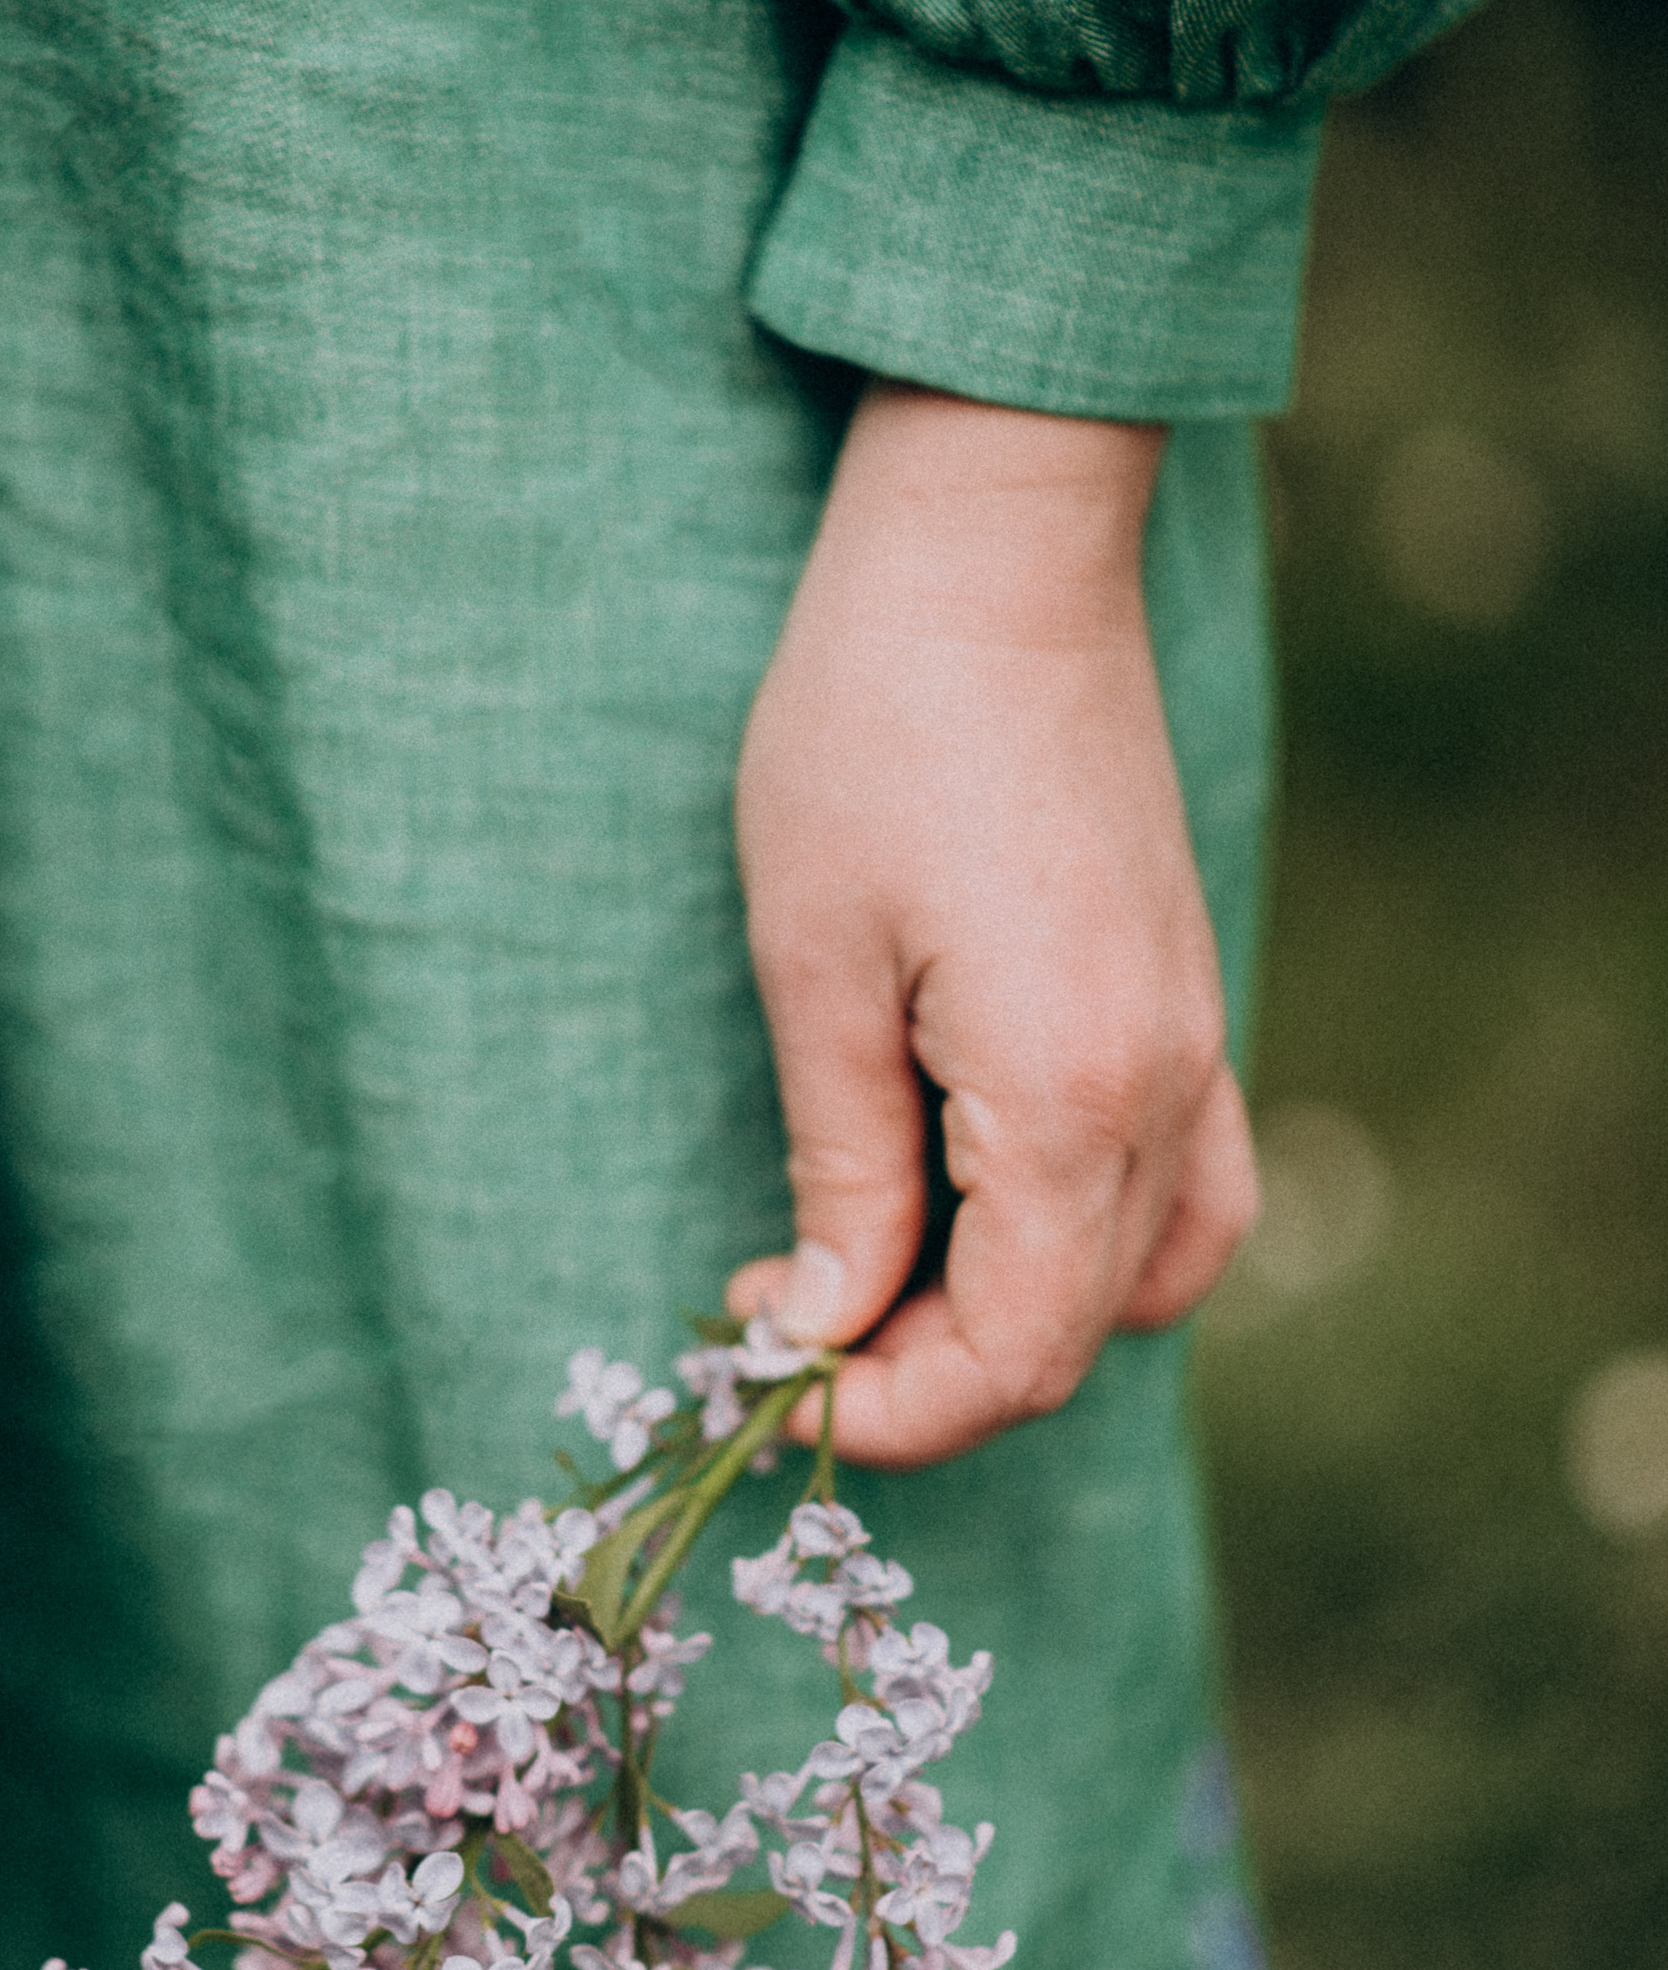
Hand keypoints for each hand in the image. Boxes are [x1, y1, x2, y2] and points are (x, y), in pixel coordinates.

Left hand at [727, 380, 1258, 1467]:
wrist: (995, 556)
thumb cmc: (873, 731)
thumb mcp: (813, 962)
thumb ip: (842, 1164)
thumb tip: (827, 1324)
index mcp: (1072, 1097)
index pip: (1013, 1353)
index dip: (895, 1413)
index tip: (774, 1386)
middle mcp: (1165, 1090)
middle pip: (1078, 1333)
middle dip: (930, 1377)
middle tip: (786, 1331)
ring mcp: (1195, 1043)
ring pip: (1151, 1273)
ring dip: (1016, 1318)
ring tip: (877, 1282)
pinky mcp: (1185, 1000)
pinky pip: (1182, 1186)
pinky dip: (1089, 1242)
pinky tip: (975, 1206)